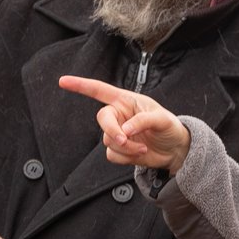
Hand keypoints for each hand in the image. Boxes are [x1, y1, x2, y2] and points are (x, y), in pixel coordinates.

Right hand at [58, 75, 191, 172]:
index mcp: (126, 100)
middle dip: (112, 131)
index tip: (63, 81)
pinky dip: (127, 157)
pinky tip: (140, 153)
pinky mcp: (119, 149)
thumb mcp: (162, 119)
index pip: (99, 90)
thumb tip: (125, 130)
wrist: (175, 150)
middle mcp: (119, 115)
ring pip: (107, 141)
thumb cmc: (170, 127)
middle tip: (125, 140)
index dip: (81, 85)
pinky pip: (112, 155)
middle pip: (102, 119)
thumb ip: (143, 120)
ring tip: (143, 147)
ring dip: (126, 147)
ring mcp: (117, 133)